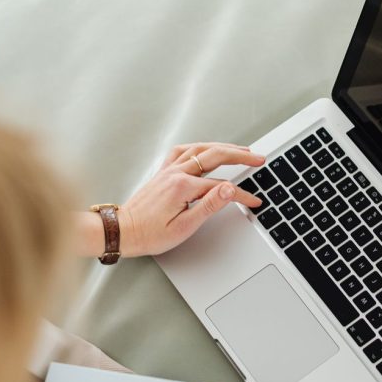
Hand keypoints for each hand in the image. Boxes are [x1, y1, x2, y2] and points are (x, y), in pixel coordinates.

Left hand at [116, 142, 263, 256]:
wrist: (123, 231)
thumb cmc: (150, 234)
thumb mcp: (184, 226)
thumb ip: (208, 206)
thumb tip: (228, 189)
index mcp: (182, 187)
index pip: (221, 187)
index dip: (241, 194)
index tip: (253, 201)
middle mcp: (176, 173)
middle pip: (215, 156)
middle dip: (240, 155)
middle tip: (258, 158)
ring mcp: (169, 170)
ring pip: (201, 149)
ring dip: (223, 146)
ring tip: (241, 149)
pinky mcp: (163, 172)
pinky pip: (183, 151)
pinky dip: (199, 147)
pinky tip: (207, 148)